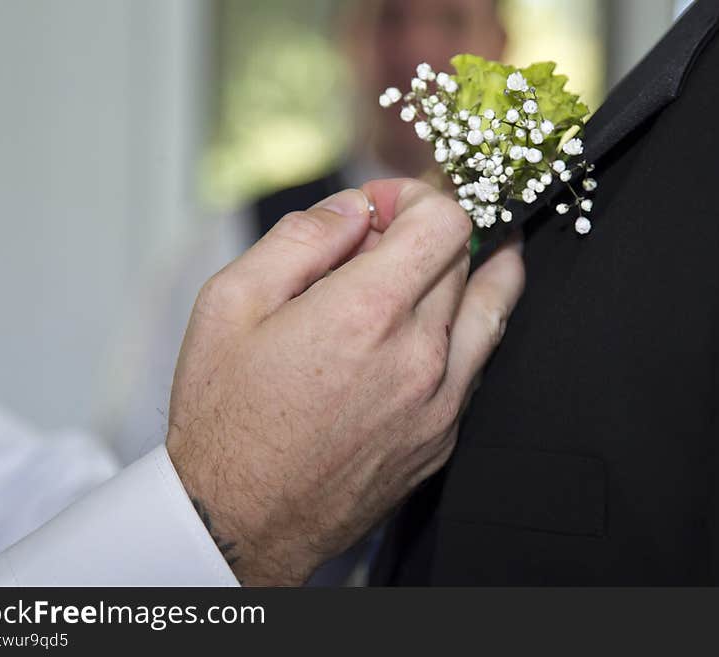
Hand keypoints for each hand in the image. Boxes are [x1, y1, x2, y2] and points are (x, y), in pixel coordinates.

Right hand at [166, 179, 524, 584]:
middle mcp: (418, 356)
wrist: (241, 520)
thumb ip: (300, 239)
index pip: (446, 222)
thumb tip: (354, 209)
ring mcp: (440, 402)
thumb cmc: (227, 418)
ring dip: (469, 275)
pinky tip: (425, 329)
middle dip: (424, 235)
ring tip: (435, 266)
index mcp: (366, 313)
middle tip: (378, 248)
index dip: (415, 197)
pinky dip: (463, 330)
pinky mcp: (443, 436)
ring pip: (491, 309)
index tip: (381, 210)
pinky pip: (477, 363)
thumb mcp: (231, 303)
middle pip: (465, 259)